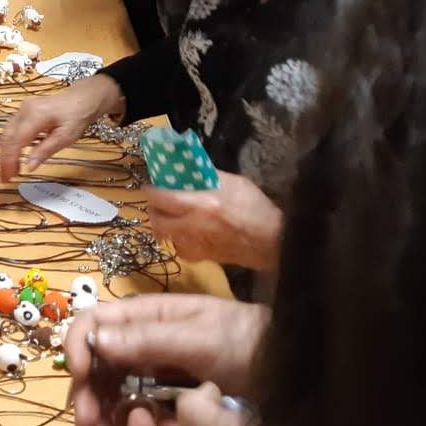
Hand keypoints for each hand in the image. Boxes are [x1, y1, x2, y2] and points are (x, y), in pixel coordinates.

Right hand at [0, 73, 122, 179]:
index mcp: (35, 115)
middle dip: (3, 159)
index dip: (9, 160)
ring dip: (5, 152)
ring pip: (6, 133)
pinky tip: (14, 156)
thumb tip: (28, 167)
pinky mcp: (23, 111)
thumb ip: (46, 150)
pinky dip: (10, 144)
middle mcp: (24, 110)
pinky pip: (11, 129)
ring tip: (9, 170)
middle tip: (5, 178)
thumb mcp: (66, 137)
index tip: (7, 177)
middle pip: (7, 137)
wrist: (82, 98)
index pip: (16, 141)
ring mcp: (21, 108)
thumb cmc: (77, 117)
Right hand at [64, 294, 268, 425]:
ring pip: (114, 392)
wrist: (298, 369)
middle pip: (99, 363)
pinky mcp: (171, 403)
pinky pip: (139, 415)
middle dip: (87, 393)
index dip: (79, 346)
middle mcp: (146, 342)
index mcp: (149, 316)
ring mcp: (158, 374)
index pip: (96, 322)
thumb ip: (152, 339)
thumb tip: (97, 341)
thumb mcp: (205, 339)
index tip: (78, 377)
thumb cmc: (252, 344)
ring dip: (101, 417)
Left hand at [145, 172, 283, 268]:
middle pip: (155, 220)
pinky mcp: (203, 258)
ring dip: (164, 226)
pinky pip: (180, 249)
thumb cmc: (256, 208)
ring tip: (173, 216)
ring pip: (165, 237)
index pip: (160, 198)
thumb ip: (209, 176)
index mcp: (199, 205)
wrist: (274, 242)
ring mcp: (196, 245)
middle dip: (154, 210)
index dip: (150, 190)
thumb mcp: (234, 183)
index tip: (151, 185)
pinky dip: (179, 241)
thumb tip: (190, 167)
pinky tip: (188, 233)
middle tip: (160, 202)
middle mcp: (191, 227)